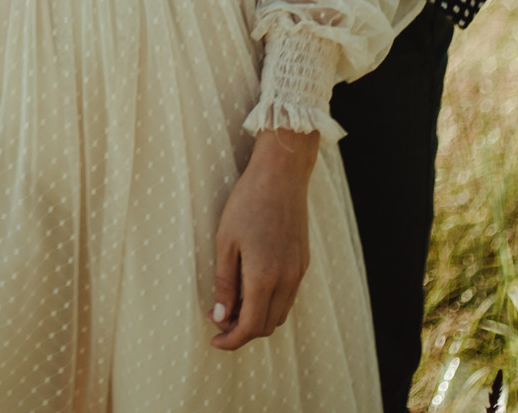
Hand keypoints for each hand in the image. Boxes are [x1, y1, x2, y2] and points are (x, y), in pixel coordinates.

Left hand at [209, 129, 317, 349]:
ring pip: (279, 313)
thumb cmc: (248, 203)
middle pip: (267, 325)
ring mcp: (298, 272)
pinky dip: (269, 303)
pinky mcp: (303, 263)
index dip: (231, 340)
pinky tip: (250, 289)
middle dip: (242, 331)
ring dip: (257, 318)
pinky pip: (288, 296)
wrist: (281, 175)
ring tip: (231, 305)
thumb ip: (224, 283)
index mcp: (264, 277)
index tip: (214, 341)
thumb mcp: (225, 242)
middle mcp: (287, 280)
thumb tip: (221, 316)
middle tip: (218, 320)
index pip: (250, 326)